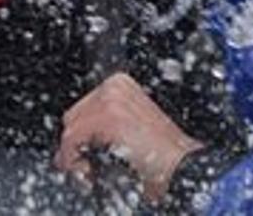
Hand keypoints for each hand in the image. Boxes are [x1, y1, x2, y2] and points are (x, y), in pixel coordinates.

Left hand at [55, 72, 201, 204]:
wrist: (180, 163)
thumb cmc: (161, 152)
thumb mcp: (130, 126)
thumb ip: (106, 123)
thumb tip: (76, 138)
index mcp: (119, 83)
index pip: (83, 107)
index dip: (81, 135)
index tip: (83, 155)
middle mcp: (114, 85)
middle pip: (74, 115)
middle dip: (77, 143)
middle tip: (86, 165)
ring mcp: (110, 99)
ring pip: (71, 128)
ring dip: (75, 153)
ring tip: (88, 170)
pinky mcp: (107, 117)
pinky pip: (73, 139)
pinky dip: (73, 159)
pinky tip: (87, 170)